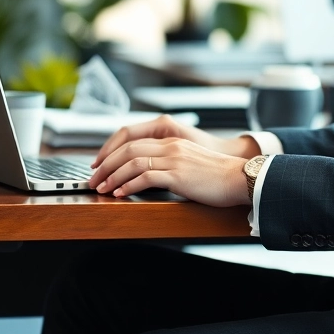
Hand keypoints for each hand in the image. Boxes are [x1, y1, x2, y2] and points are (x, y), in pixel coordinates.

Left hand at [88, 136, 251, 206]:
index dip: (112, 151)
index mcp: (172, 142)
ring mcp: (174, 159)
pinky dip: (128, 185)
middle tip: (93, 178)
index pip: (133, 140)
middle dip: (106, 164)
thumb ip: (171, 163)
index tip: (100, 164)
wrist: (240, 179)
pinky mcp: (178, 175)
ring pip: (132, 162)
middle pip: (128, 148)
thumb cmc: (218, 176)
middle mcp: (171, 146)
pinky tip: (120, 193)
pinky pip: (145, 176)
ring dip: (112, 176)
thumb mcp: (190, 163)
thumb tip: (149, 175)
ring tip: (101, 188)